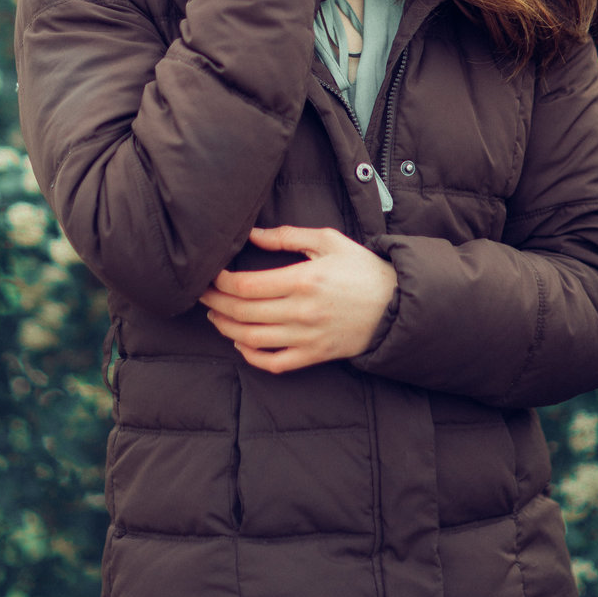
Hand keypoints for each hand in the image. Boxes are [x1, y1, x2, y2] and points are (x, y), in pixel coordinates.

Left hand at [199, 226, 397, 373]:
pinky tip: (240, 342)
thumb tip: (251, 233)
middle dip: (214, 303)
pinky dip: (251, 356)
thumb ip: (287, 237)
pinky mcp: (314, 355)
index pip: (246, 286)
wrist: (397, 305)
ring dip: (226, 328)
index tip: (210, 274)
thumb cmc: (362, 268)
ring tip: (214, 316)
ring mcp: (307, 337)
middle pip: (242, 312)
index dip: (220, 282)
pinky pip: (275, 363)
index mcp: (303, 280)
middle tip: (200, 295)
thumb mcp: (328, 241)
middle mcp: (301, 311)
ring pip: (252, 339)